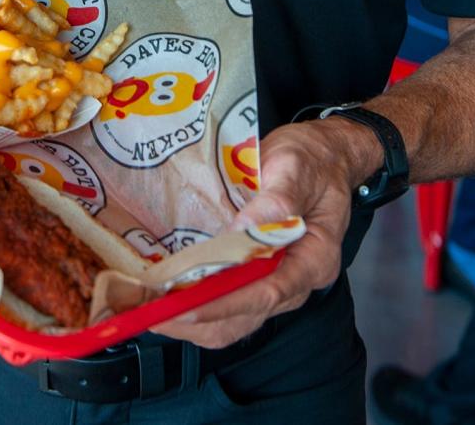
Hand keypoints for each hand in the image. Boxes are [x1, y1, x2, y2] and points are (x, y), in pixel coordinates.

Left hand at [158, 121, 364, 349]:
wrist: (322, 155)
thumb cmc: (312, 160)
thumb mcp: (295, 167)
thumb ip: (275, 200)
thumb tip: (242, 231)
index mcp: (314, 258)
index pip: (267, 293)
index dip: (225, 303)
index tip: (187, 304)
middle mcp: (296, 280)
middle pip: (245, 318)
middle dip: (197, 319)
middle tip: (153, 310)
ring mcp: (277, 281)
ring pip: (233, 319)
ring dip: (193, 317)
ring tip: (152, 306)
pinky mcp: (259, 274)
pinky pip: (229, 302)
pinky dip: (199, 303)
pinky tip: (170, 293)